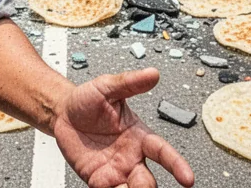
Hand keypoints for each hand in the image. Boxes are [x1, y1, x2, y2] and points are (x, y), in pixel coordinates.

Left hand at [53, 69, 193, 187]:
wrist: (63, 112)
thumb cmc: (87, 99)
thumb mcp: (107, 87)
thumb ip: (130, 82)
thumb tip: (152, 73)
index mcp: (139, 136)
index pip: (162, 152)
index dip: (177, 165)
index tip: (188, 178)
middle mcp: (131, 157)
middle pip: (147, 180)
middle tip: (144, 187)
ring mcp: (115, 171)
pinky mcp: (98, 180)